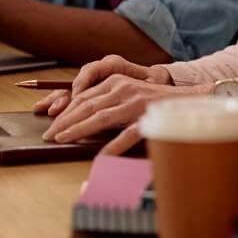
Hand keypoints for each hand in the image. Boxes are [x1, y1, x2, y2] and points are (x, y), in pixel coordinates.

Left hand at [41, 57, 189, 155]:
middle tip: (49, 135)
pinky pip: (127, 135)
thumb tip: (78, 116)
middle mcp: (124, 89)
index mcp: (116, 81)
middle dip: (64, 122)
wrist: (188, 99)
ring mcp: (136, 105)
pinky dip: (113, 146)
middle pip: (86, 106)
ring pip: (101, 118)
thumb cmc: (153, 99)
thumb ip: (106, 100)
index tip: (51, 123)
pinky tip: (101, 156)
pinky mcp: (149, 119)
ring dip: (78, 130)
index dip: (65, 111)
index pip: (83, 97)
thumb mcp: (127, 92)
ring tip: (63, 140)